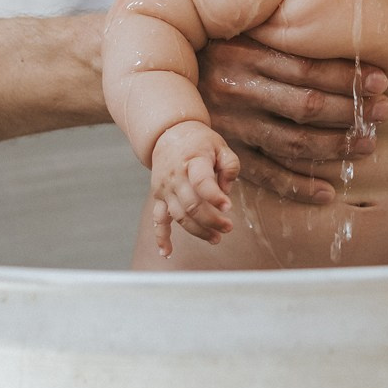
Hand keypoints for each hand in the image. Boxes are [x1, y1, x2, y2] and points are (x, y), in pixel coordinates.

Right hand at [149, 121, 240, 255]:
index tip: (228, 207)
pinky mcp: (158, 198)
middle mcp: (175, 176)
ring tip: (215, 238)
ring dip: (197, 231)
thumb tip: (226, 191)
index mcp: (193, 160)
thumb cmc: (199, 142)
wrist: (169, 135)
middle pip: (191, 205)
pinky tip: (167, 252)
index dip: (215, 197)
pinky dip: (161, 238)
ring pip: (179, 216)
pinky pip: (158, 220)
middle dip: (211, 220)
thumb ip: (230, 166)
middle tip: (228, 227)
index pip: (202, 181)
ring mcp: (165, 189)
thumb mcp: (220, 146)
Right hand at [199, 37, 387, 203]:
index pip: (308, 70)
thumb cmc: (216, 47)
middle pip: (306, 107)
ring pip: (292, 144)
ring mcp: (229, 127)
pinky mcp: (224, 155)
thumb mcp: (243, 30)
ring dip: (336, 148)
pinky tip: (329, 192)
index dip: (349, 78)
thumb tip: (343, 28)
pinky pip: (266, 177)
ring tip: (368, 146)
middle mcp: (235, 91)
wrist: (157, 78)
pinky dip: (299, 188)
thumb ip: (282, 32)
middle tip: (383, 113)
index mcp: (243, 54)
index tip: (381, 81)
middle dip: (351, 112)